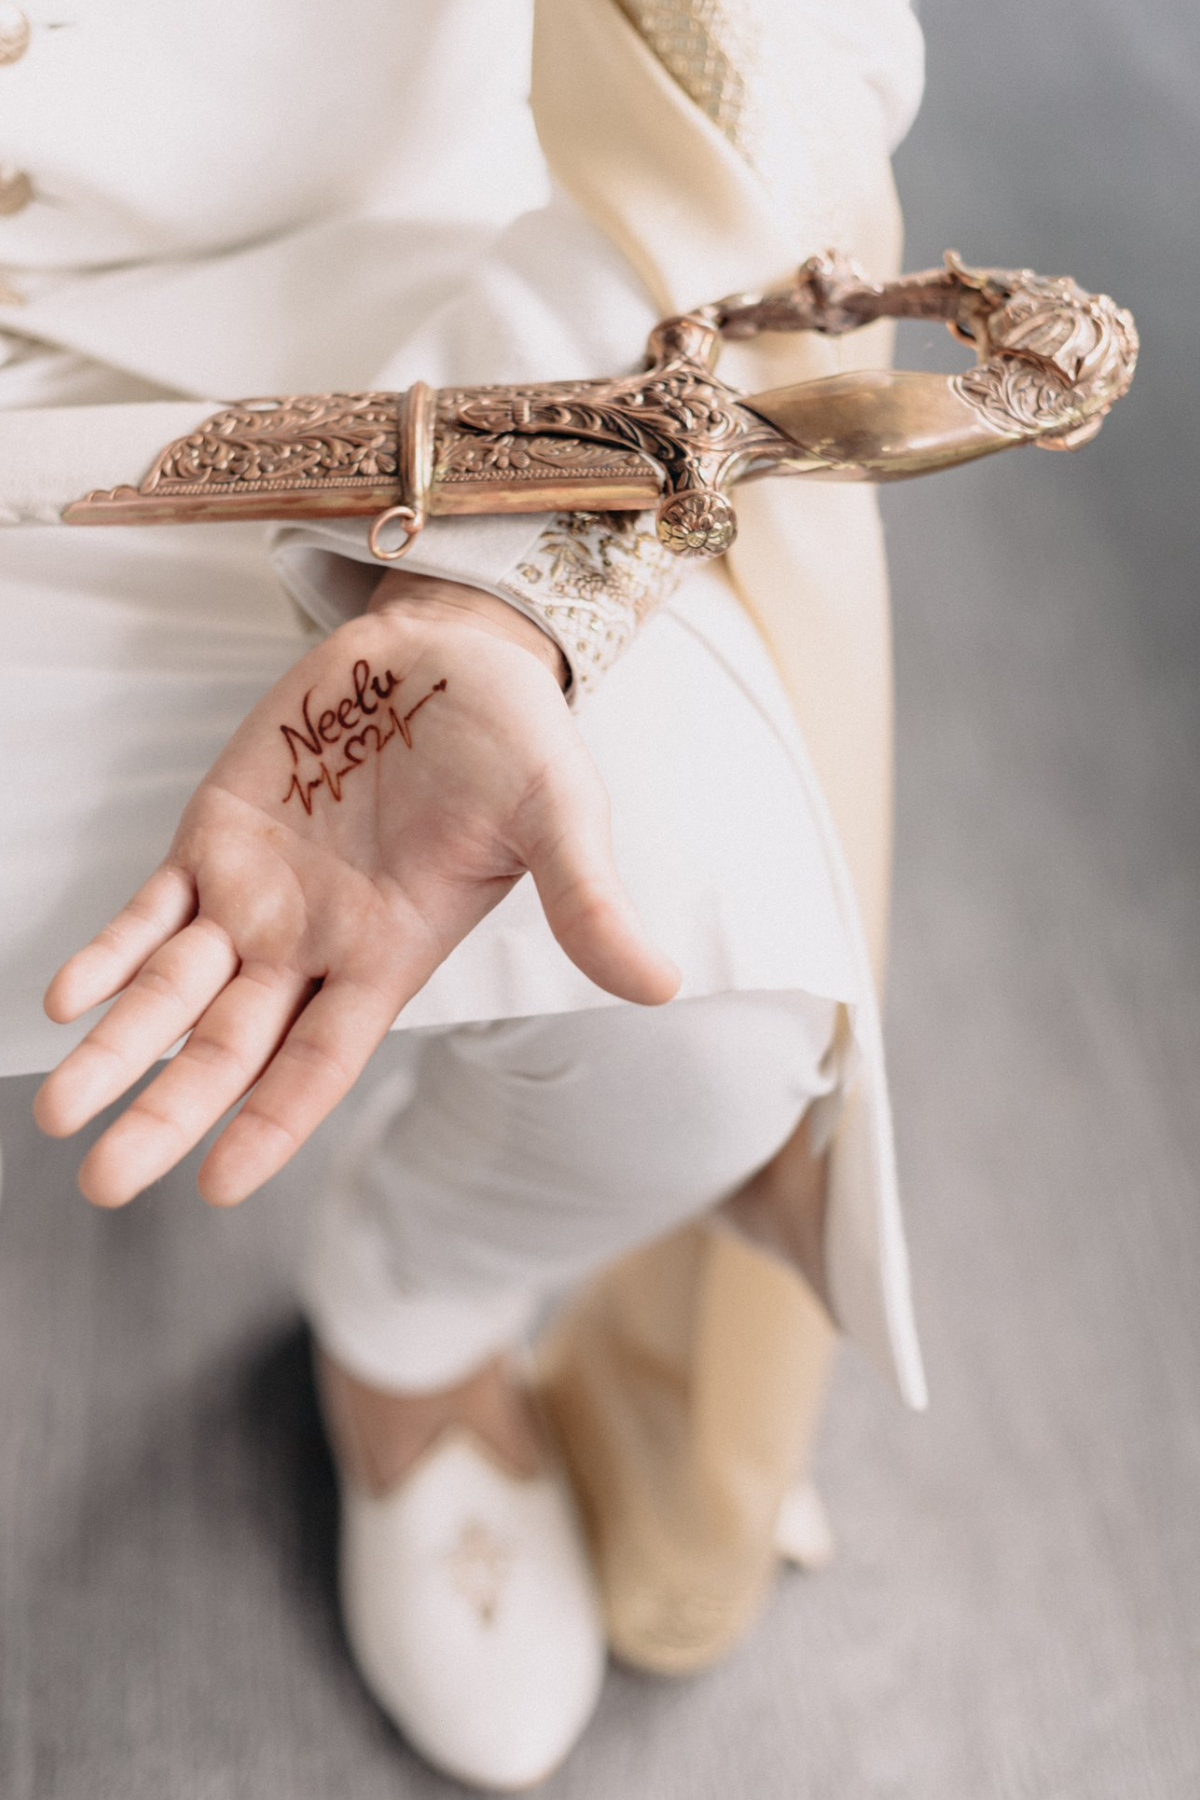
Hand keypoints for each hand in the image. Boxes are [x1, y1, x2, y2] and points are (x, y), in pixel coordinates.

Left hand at [34, 575, 678, 1206]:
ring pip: (172, 991)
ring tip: (57, 1112)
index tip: (219, 1187)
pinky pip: (150, 909)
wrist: (447, 650)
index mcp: (390, 957)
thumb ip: (588, 901)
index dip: (272, 1124)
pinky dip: (110, 952)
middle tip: (104, 1183)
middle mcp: (314, 944)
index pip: (322, 1064)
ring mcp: (257, 895)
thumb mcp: (560, 816)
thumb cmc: (513, 740)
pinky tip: (68, 998)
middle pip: (229, 1050)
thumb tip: (661, 986)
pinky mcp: (216, 835)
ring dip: (117, 1050)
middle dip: (169, 1115)